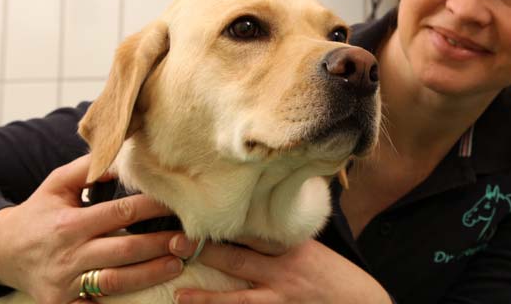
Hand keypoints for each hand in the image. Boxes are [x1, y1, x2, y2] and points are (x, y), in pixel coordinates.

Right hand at [0, 155, 184, 303]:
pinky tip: (149, 297)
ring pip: (116, 281)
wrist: (0, 252)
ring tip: (178, 264)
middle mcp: (68, 254)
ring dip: (150, 274)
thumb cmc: (37, 213)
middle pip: (124, 250)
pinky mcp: (62, 303)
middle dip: (159, 244)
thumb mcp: (56, 185)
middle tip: (189, 239)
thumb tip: (124, 156)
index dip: (152, 207)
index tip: (178, 201)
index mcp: (69, 223)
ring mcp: (65, 283)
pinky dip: (119, 303)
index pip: (120, 213)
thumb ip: (88, 169)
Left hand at [168, 234, 391, 303]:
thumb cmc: (337, 277)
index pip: (251, 231)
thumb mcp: (313, 251)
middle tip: (173, 243)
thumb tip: (254, 226)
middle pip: (238, 259)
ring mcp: (282, 299)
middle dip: (204, 251)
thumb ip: (284, 241)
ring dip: (206, 297)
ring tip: (179, 295)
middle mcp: (285, 272)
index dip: (221, 224)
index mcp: (292, 247)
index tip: (194, 215)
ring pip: (238, 299)